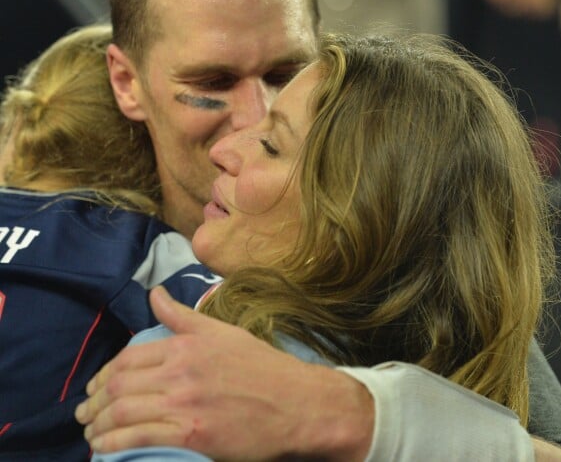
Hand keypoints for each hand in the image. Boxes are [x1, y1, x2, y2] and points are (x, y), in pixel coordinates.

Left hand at [75, 286, 373, 460]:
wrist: (296, 401)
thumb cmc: (260, 365)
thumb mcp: (222, 332)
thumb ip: (183, 315)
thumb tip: (155, 293)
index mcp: (186, 345)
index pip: (129, 358)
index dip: (104, 374)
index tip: (96, 387)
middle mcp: (181, 371)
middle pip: (121, 385)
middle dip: (94, 401)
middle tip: (84, 412)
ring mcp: (186, 403)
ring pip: (125, 411)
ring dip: (98, 424)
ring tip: (90, 431)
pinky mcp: (192, 435)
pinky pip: (140, 438)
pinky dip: (114, 443)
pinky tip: (104, 448)